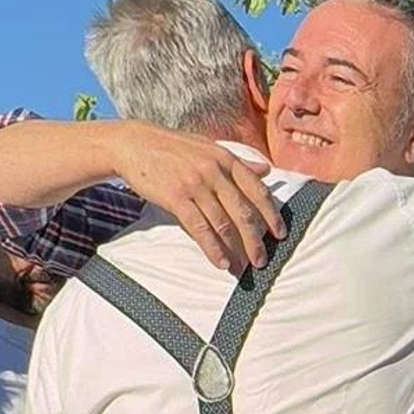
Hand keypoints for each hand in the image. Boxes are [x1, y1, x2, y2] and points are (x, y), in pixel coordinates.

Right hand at [113, 123, 282, 272]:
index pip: (257, 190)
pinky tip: (221, 263)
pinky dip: (213, 248)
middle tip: (263, 261)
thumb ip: (238, 161)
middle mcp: (214, 171)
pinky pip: (200, 228)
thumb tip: (266, 171)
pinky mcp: (176, 197)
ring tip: (244, 268)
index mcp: (226, 159)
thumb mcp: (209, 148)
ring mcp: (196, 184)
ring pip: (223, 224)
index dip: (271, 215)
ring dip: (236, 250)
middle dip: (256, 240)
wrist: (134, 144)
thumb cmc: (173, 148)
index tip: (280, 234)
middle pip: (244, 212)